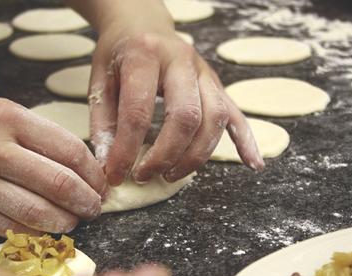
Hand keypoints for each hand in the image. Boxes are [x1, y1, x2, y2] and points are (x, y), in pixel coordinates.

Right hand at [0, 88, 106, 235]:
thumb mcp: (2, 112)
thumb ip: (40, 137)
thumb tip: (82, 166)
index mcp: (9, 118)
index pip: (69, 150)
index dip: (94, 172)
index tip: (102, 182)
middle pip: (58, 184)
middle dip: (87, 201)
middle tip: (95, 207)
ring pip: (37, 212)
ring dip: (66, 220)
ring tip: (75, 218)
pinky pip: (11, 227)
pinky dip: (37, 230)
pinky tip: (47, 226)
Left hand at [85, 1, 263, 185]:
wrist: (141, 23)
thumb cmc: (118, 55)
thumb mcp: (99, 83)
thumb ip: (103, 125)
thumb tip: (109, 167)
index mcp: (144, 56)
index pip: (138, 112)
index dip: (126, 150)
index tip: (116, 174)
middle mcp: (181, 60)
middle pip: (186, 116)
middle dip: (166, 155)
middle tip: (144, 176)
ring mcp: (204, 71)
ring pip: (215, 118)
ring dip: (195, 155)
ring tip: (170, 175)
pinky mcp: (216, 82)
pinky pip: (236, 113)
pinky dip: (246, 140)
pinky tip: (252, 164)